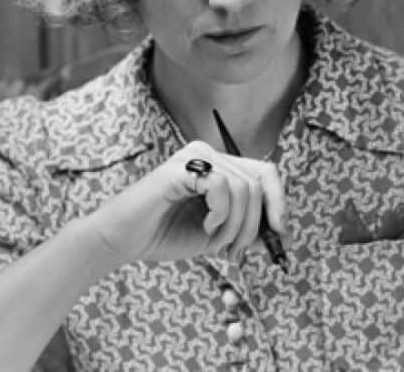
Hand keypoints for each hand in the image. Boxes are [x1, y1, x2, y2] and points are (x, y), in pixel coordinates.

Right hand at [82, 140, 287, 266]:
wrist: (123, 241)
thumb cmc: (164, 234)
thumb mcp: (217, 234)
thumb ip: (246, 227)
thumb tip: (280, 233)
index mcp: (217, 165)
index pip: (265, 171)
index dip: (278, 201)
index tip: (279, 233)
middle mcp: (206, 153)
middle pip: (258, 180)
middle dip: (255, 223)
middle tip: (236, 249)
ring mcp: (193, 156)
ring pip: (243, 186)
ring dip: (236, 224)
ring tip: (215, 240)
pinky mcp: (180, 167)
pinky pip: (221, 186)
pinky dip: (220, 214)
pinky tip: (204, 226)